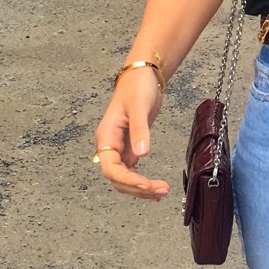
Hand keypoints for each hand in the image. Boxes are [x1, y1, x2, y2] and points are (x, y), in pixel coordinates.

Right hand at [93, 67, 169, 201]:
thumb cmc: (137, 87)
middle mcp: (110, 145)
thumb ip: (140, 131)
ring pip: (125, 178)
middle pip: (118, 178)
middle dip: (137, 188)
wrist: (142, 76)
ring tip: (162, 192)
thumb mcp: (139, 106)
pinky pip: (133, 171)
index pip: (110, 168)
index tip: (145, 184)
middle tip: (161, 191)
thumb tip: (142, 154)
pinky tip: (155, 189)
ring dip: (141, 188)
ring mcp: (120, 148)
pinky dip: (143, 182)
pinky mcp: (130, 148)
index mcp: (107, 136)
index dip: (127, 179)